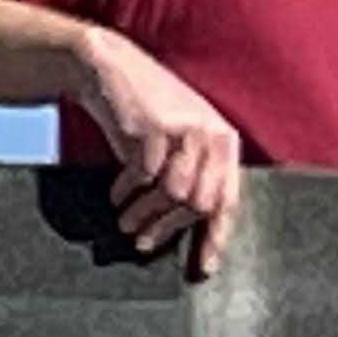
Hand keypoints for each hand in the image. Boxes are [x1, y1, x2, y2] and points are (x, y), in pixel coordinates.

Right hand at [76, 29, 249, 275]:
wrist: (110, 68)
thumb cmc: (144, 112)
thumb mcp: (179, 140)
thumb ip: (192, 174)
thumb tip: (189, 228)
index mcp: (225, 142)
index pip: (227, 200)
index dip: (215, 238)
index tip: (203, 267)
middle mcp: (213, 136)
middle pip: (199, 203)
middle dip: (169, 230)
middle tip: (143, 245)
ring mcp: (188, 131)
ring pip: (173, 195)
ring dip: (145, 216)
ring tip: (126, 226)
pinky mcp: (157, 128)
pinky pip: (144, 177)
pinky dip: (127, 193)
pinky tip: (115, 197)